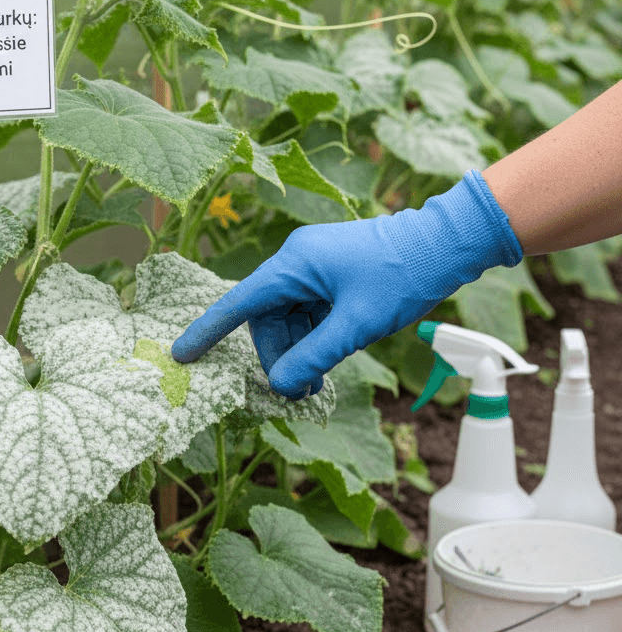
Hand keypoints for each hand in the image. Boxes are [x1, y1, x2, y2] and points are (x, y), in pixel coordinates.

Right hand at [172, 170, 522, 397]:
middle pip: (265, 319)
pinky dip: (312, 336)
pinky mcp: (329, 272)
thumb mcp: (357, 325)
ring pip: (286, 319)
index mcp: (293, 264)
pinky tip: (331, 354)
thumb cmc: (403, 277)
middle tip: (299, 388)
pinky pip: (306, 311)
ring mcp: (313, 265)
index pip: (238, 303)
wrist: (448, 242)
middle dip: (277, 355)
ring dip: (297, 349)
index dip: (208, 331)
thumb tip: (280, 386)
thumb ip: (314, 357)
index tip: (182, 354)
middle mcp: (296, 260)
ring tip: (319, 377)